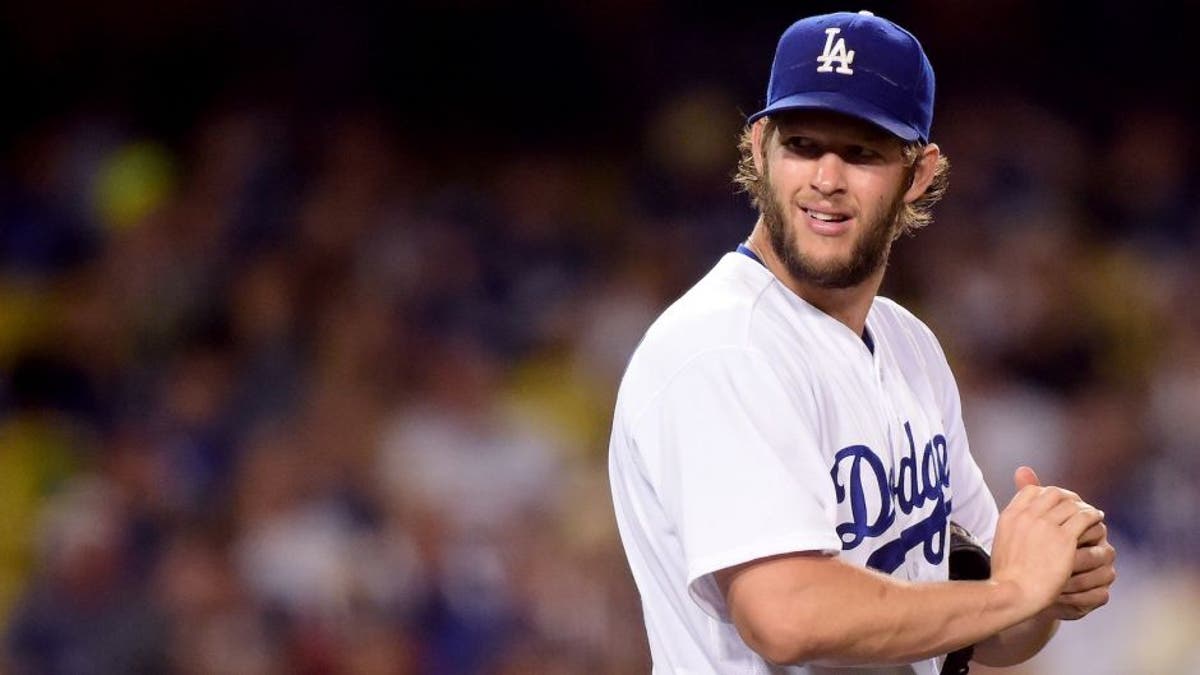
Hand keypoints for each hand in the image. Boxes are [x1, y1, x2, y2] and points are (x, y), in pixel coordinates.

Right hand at [989, 466, 1104, 618]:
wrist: (1013, 592)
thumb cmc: (1007, 575)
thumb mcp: (1002, 543)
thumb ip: (1013, 528)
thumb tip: (1019, 524)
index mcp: (1011, 515)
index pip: (1032, 490)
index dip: (1046, 493)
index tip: (1056, 503)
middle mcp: (1027, 515)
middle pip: (1053, 493)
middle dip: (1067, 497)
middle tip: (1077, 505)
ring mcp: (1045, 525)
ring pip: (1071, 504)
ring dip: (1083, 506)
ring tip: (1092, 513)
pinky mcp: (1064, 538)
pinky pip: (1084, 517)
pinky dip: (1092, 515)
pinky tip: (1097, 520)